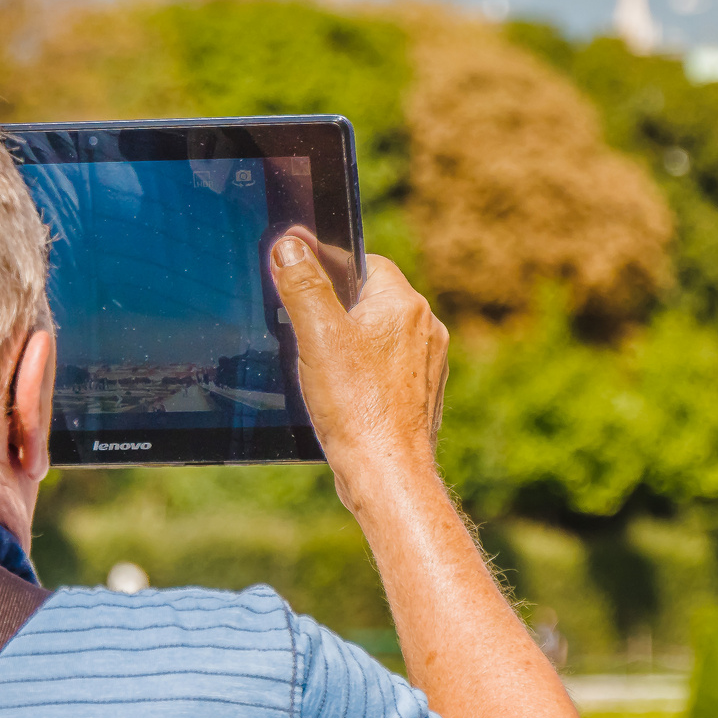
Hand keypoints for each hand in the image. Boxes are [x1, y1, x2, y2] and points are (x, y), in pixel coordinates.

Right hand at [269, 231, 449, 506]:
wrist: (386, 472)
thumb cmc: (355, 406)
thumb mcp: (316, 335)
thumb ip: (302, 284)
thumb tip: (290, 245)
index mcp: (403, 303)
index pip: (363, 261)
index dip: (328, 269)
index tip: (302, 288)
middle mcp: (425, 327)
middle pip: (370, 298)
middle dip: (336, 311)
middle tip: (305, 334)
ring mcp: (427, 362)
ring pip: (379, 334)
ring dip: (350, 344)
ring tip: (324, 369)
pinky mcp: (421, 392)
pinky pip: (388, 367)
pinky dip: (365, 373)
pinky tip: (344, 395)